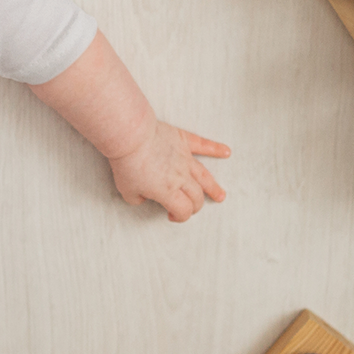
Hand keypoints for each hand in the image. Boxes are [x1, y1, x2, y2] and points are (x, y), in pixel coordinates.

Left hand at [108, 122, 229, 222]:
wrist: (130, 136)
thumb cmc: (127, 162)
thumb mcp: (127, 191)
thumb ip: (137, 199)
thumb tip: (143, 197)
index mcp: (168, 192)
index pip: (183, 210)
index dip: (179, 217)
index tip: (171, 215)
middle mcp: (180, 177)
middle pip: (196, 196)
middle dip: (195, 205)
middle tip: (191, 207)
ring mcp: (184, 158)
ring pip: (204, 177)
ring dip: (213, 188)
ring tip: (220, 195)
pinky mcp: (182, 141)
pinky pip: (203, 145)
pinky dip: (216, 149)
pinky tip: (226, 152)